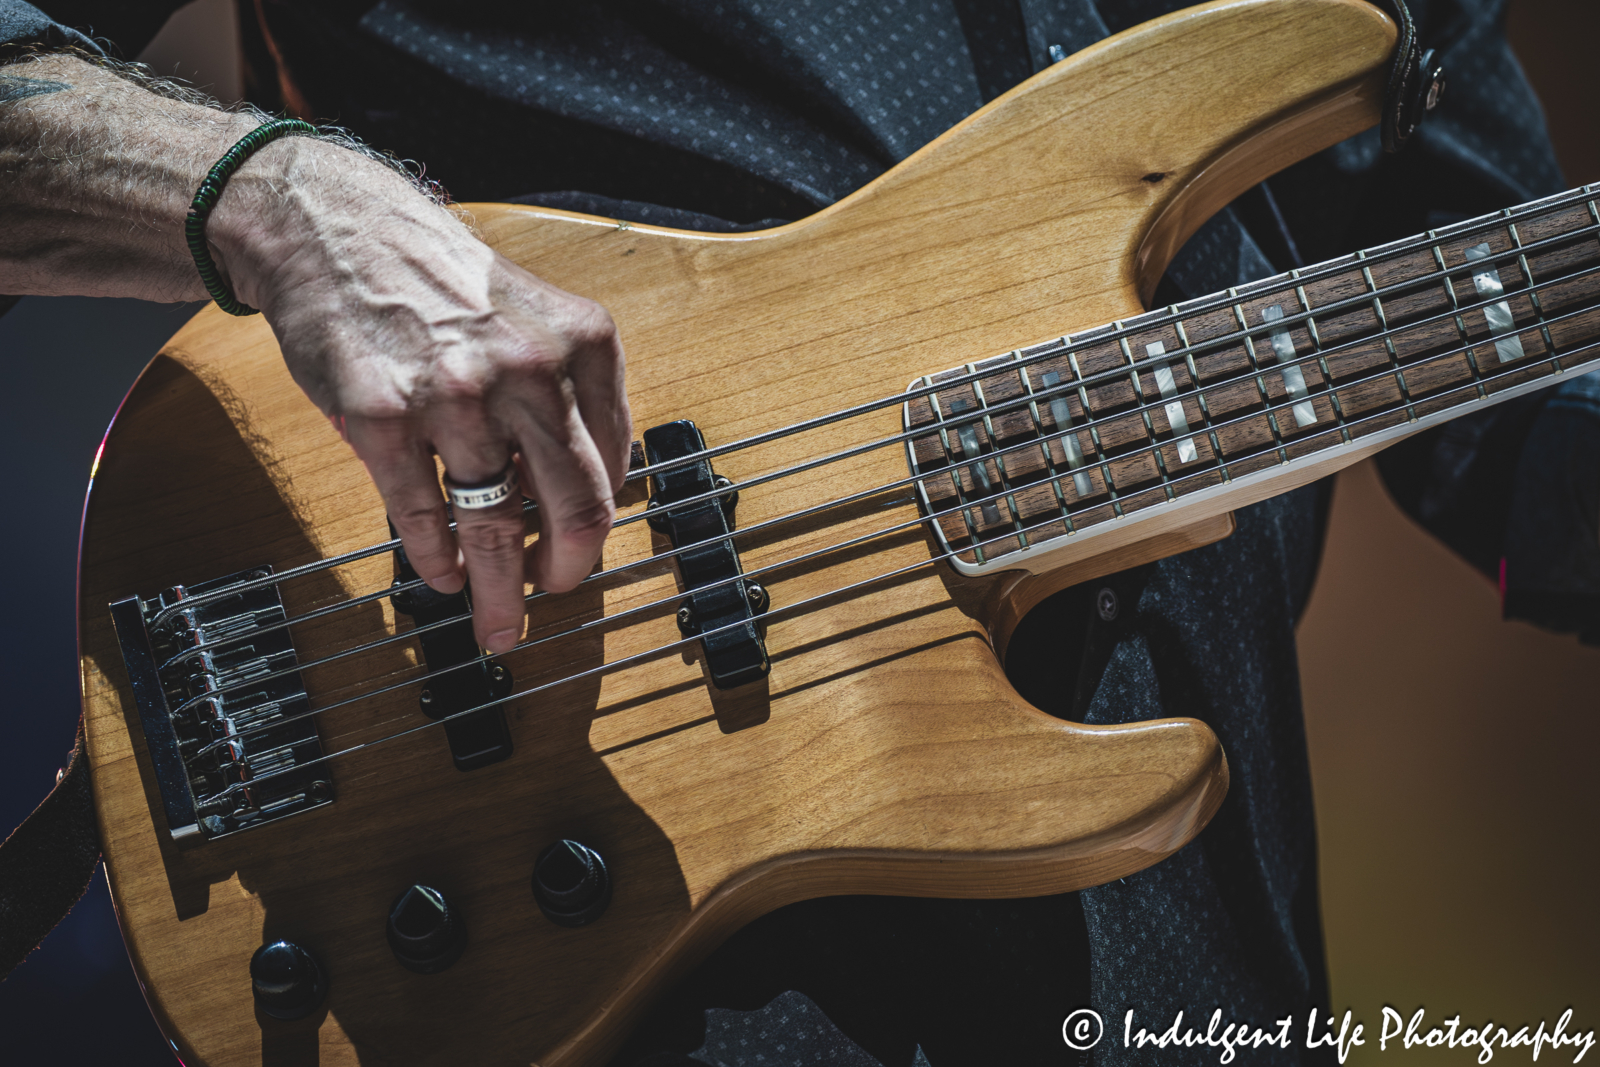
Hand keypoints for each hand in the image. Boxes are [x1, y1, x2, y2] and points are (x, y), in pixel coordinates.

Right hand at [211, 143, 631, 654]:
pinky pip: (423, 514)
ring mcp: (455, 394)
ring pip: (498, 525)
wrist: (336, 232)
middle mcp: (530, 368)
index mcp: (584, 343)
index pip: (615, 465)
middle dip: (568, 572)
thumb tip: (594, 494)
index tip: (580, 547)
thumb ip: (574, 395)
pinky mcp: (383, 415)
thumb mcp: (536, 317)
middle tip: (553, 594)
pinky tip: (444, 574)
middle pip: (575, 508)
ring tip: (498, 621)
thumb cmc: (441, 282)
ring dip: (500, 591)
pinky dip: (437, 559)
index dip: (598, 521)